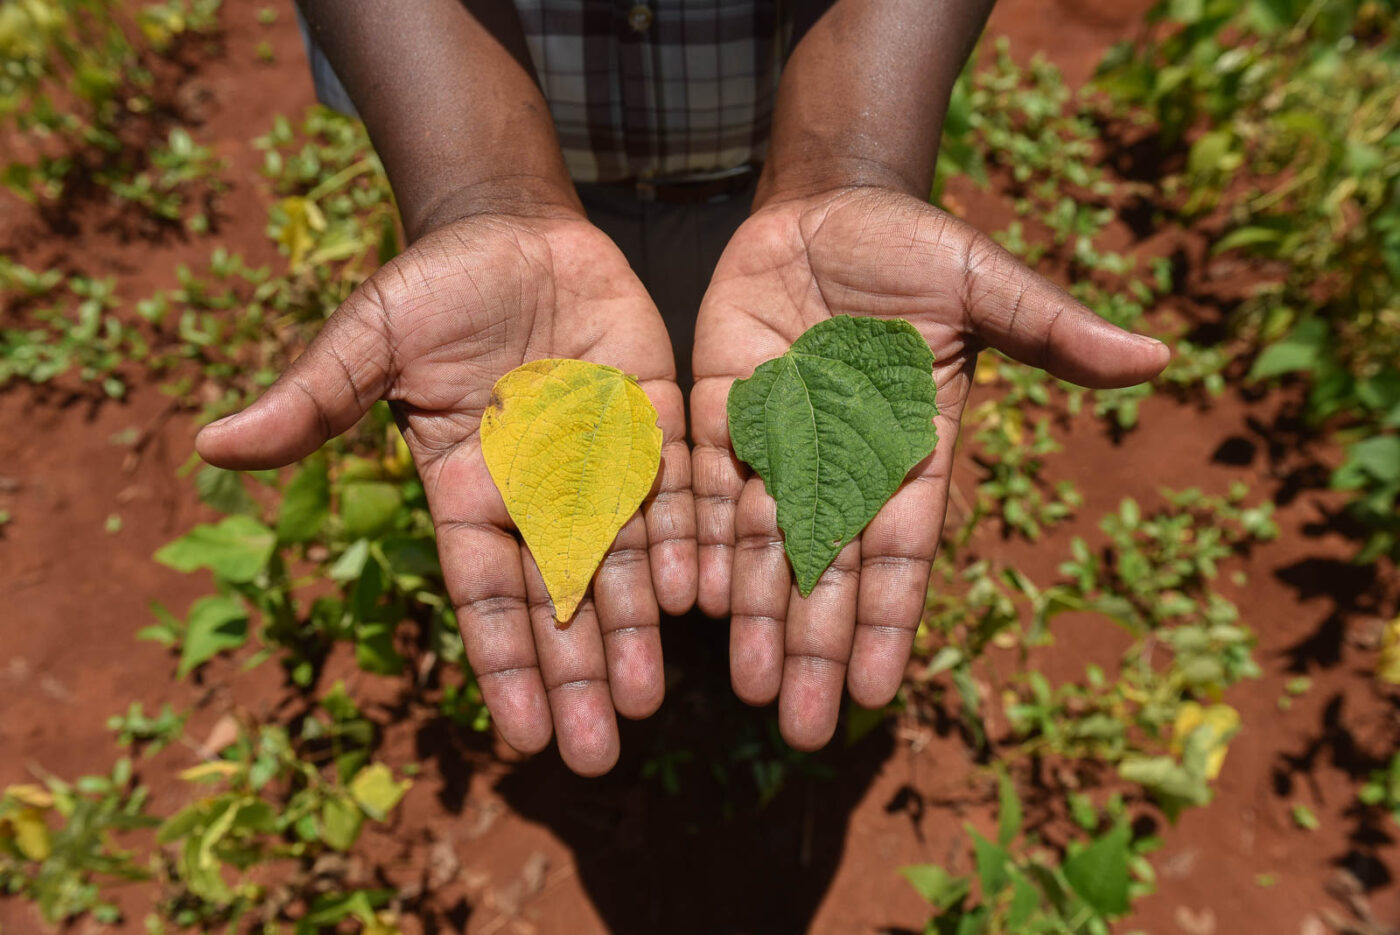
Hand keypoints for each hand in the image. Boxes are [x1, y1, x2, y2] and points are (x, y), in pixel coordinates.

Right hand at [197, 212, 695, 775]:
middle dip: (577, 675)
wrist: (514, 230)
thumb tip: (211, 445)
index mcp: (467, 488)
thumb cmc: (434, 285)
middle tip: (597, 754)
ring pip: (622, 563)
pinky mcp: (653, 421)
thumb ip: (316, 396)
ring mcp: (599, 461)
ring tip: (647, 703)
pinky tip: (696, 599)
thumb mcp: (371, 335)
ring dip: (635, 633)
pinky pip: (673, 492)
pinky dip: (684, 543)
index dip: (503, 663)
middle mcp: (538, 493)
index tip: (523, 737)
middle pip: (560, 600)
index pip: (485, 594)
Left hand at [691, 186, 1168, 749]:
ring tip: (745, 688)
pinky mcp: (722, 412)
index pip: (901, 553)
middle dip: (814, 647)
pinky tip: (686, 600)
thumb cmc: (915, 246)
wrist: (829, 207)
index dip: (887, 621)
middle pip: (828, 571)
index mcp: (912, 451)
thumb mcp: (983, 282)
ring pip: (761, 546)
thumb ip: (1050, 328)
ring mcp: (779, 444)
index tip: (875, 694)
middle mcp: (843, 465)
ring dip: (755, 616)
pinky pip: (705, 487)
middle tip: (797, 728)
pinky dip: (696, 540)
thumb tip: (1158, 359)